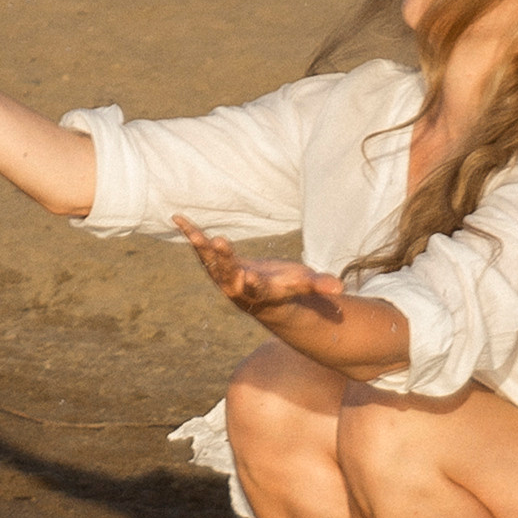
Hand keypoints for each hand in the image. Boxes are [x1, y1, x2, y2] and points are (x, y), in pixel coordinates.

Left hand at [173, 218, 348, 324]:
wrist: (267, 299)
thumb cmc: (290, 288)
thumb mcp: (305, 286)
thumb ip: (320, 286)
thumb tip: (340, 288)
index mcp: (261, 292)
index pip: (256, 290)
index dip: (251, 283)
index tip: (246, 276)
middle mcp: (239, 287)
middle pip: (229, 273)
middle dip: (223, 259)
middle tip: (216, 242)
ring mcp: (224, 277)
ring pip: (211, 262)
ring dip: (200, 246)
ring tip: (191, 230)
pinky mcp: (216, 266)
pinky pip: (201, 250)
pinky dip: (191, 235)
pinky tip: (178, 218)